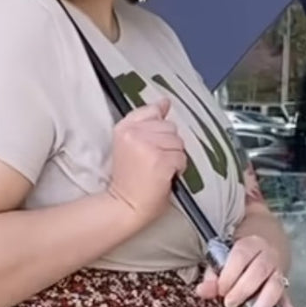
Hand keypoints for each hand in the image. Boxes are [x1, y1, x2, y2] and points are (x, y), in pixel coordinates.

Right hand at [109, 97, 186, 226]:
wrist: (124, 205)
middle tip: (154, 161)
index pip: (152, 112)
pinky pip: (181, 158)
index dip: (158, 127)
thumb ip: (147, 121)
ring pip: (178, 142)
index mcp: (124, 127)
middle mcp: (134, 133)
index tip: (153, 142)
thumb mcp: (130, 144)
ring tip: (159, 169)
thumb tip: (165, 101)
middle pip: (169, 127)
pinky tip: (165, 176)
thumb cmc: (129, 178)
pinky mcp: (161, 160)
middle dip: (168, 144)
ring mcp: (148, 146)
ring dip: (174, 157)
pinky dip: (178, 169)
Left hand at [194, 234, 301, 306]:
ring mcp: (278, 271)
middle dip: (244, 289)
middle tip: (230, 303)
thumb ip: (212, 276)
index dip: (231, 273)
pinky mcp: (283, 287)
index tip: (221, 289)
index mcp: (250, 244)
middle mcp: (267, 255)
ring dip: (266, 300)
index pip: (242, 255)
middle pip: (259, 270)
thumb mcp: (223, 258)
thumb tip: (202, 291)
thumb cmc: (239, 255)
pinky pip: (287, 299)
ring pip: (276, 284)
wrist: (265, 242)